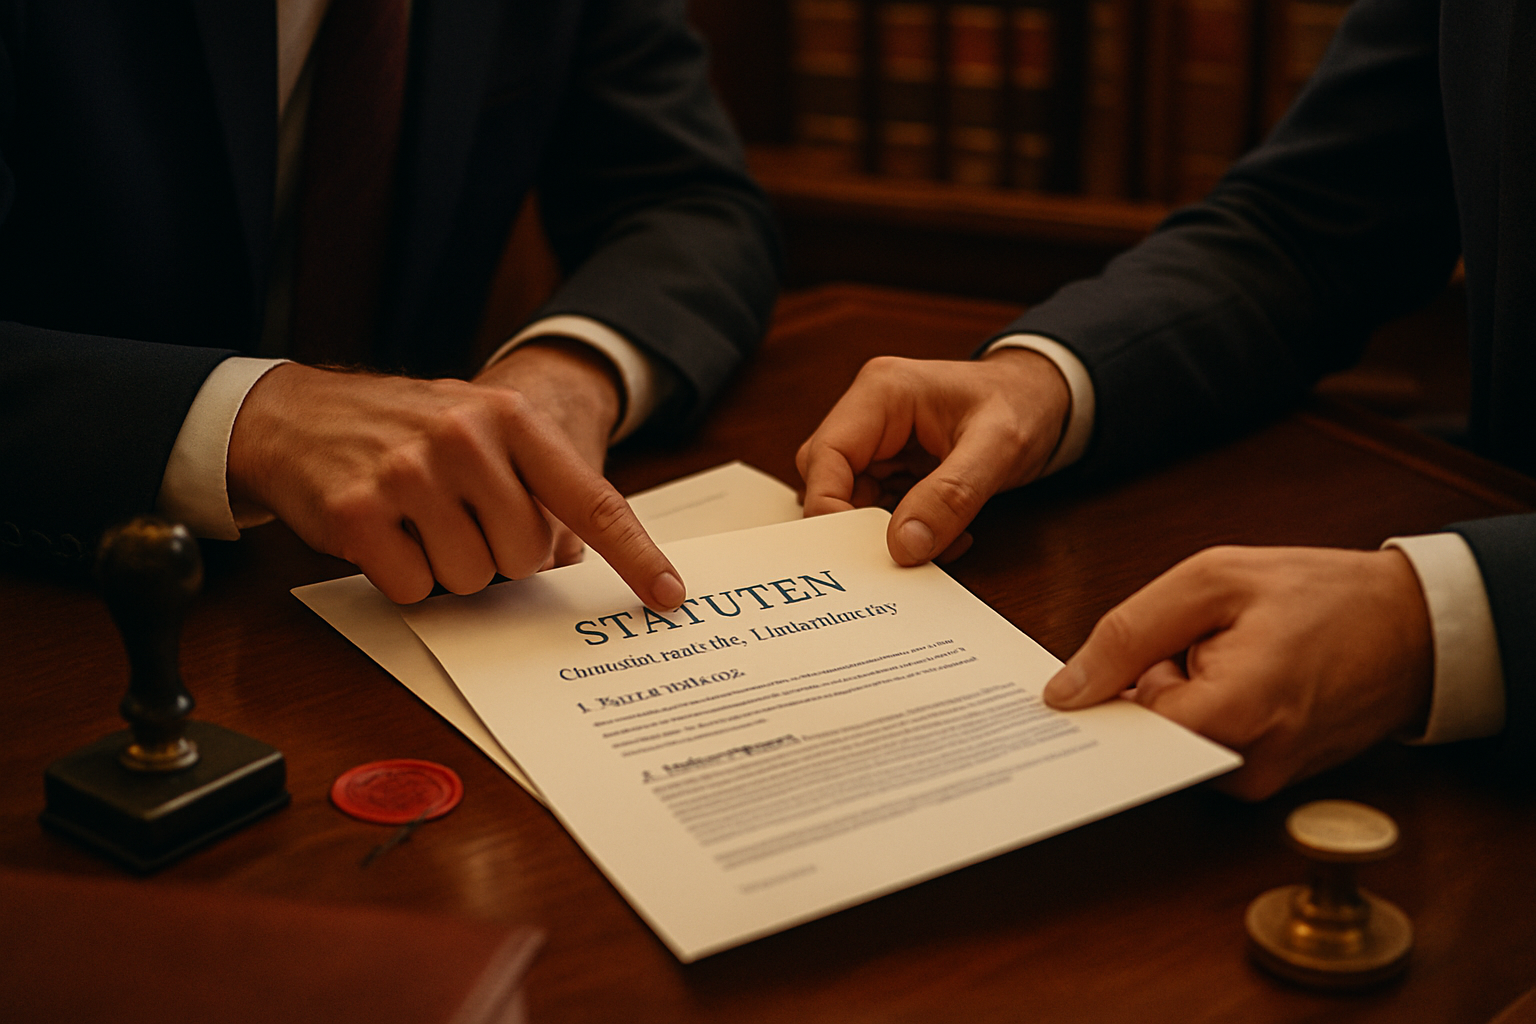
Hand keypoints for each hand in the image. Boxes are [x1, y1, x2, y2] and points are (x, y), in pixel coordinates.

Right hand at [228, 352, 682, 607]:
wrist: (292, 414)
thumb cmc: (400, 429)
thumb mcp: (477, 428)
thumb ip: (533, 482)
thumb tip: (569, 554)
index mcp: (510, 416)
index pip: (591, 499)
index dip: (635, 555)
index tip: (669, 596)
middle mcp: (465, 438)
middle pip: (527, 555)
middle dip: (499, 557)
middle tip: (458, 523)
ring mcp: (409, 473)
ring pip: (473, 579)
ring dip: (447, 568)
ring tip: (415, 522)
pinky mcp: (358, 512)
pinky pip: (414, 589)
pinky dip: (401, 579)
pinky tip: (381, 535)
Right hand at [797, 348, 1071, 565]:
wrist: (1049, 398)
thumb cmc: (1024, 404)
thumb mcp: (997, 449)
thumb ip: (951, 496)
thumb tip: (903, 546)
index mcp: (881, 393)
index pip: (824, 456)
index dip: (829, 508)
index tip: (857, 553)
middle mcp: (870, 414)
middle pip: (828, 481)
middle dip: (859, 526)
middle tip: (899, 556)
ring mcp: (880, 441)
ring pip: (852, 500)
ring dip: (888, 533)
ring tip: (939, 542)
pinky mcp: (894, 465)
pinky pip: (880, 508)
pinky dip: (908, 531)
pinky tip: (946, 535)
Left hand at [1042, 546, 1433, 799]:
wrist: (1412, 628)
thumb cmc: (1320, 595)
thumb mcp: (1213, 581)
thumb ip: (1130, 635)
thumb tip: (1066, 691)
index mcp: (1237, 712)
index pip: (1130, 729)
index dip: (1109, 691)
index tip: (1093, 672)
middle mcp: (1249, 765)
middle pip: (1146, 737)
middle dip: (1145, 687)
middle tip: (1191, 641)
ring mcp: (1262, 782)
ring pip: (1170, 743)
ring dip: (1177, 698)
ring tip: (1224, 653)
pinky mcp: (1268, 782)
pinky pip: (1201, 749)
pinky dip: (1203, 712)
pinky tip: (1235, 675)